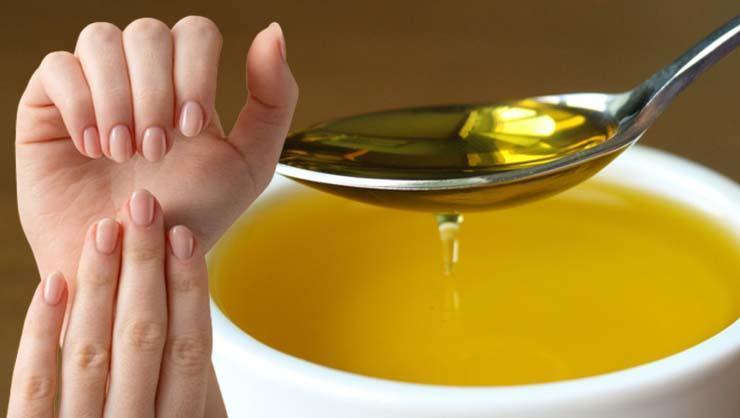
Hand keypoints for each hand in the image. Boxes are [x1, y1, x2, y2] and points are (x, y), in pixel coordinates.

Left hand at [7, 190, 226, 417]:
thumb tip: (198, 338)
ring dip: (101, 285)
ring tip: (106, 231)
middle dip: (145, 268)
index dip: (189, 290)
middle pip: (143, 337)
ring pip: (92, 350)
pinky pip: (34, 387)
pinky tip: (56, 286)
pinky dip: (42, 333)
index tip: (185, 239)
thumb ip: (191, 398)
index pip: (190, 349)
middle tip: (144, 209)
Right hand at [15, 17, 297, 280]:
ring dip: (118, 97)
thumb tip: (273, 32)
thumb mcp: (248, 166)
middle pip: (149, 33)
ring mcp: (95, 85)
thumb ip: (273, 101)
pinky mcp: (48, 104)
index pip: (195, 32)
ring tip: (122, 152)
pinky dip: (79, 104)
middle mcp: (142, 76)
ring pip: (101, 39)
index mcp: (189, 83)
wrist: (132, 263)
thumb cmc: (191, 218)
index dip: (195, 71)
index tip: (193, 128)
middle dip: (156, 91)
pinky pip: (57, 67)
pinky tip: (93, 148)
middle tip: (155, 150)